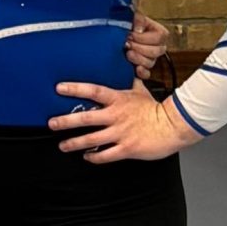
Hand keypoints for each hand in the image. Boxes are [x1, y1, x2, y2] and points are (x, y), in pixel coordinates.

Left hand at [49, 78, 192, 162]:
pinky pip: (106, 155)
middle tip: (52, 124)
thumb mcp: (140, 91)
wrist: (174, 127)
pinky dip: (94, 157)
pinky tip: (87, 156)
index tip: (59, 88)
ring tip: (62, 145)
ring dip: (74, 143)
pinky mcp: (127, 148)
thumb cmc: (157, 109)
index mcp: (118, 100)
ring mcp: (121, 133)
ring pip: (92, 139)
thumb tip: (126, 68)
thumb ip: (129, 81)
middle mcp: (116, 116)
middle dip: (65, 121)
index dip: (75, 89)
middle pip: (85, 118)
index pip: (93, 91)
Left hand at [124, 10, 170, 79]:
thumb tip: (139, 30)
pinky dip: (141, 72)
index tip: (132, 34)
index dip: (145, 37)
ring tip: (126, 53)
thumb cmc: (122, 23)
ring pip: (151, 62)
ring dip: (138, 59)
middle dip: (140, 48)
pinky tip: (135, 69)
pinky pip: (146, 74)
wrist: (109, 34)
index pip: (161, 36)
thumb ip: (137, 19)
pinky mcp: (141, 68)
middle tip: (127, 44)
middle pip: (157, 51)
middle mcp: (156, 46)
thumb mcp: (131, 16)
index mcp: (157, 32)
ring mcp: (149, 58)